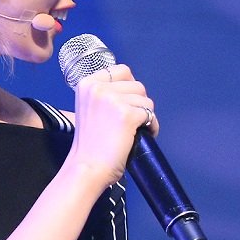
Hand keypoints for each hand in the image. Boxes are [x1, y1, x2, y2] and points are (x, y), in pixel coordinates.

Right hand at [67, 64, 155, 186]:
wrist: (87, 168)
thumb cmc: (90, 145)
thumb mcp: (89, 108)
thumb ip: (104, 95)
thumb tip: (130, 89)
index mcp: (87, 83)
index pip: (122, 71)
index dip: (130, 87)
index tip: (128, 102)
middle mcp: (98, 88)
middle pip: (137, 85)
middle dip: (139, 103)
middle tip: (133, 120)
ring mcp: (113, 100)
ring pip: (146, 100)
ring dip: (146, 115)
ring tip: (137, 130)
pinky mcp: (127, 115)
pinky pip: (151, 115)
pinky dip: (152, 126)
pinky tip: (142, 136)